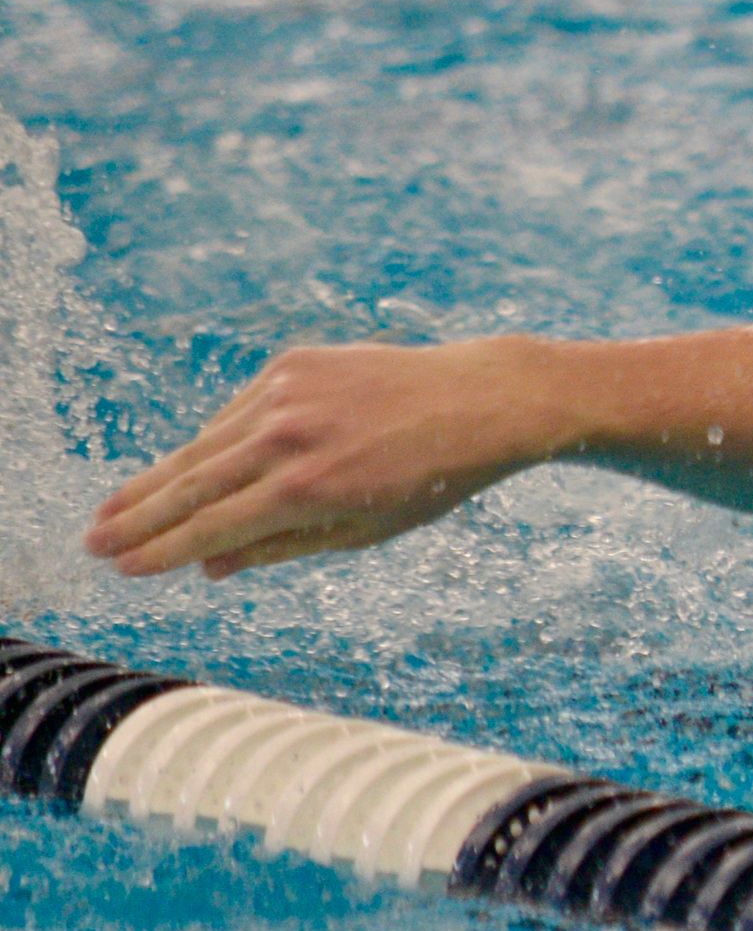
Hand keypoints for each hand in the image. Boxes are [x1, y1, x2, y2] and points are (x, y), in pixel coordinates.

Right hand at [84, 339, 569, 578]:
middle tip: (94, 542)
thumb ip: (281, 546)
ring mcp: (286, 393)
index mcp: (308, 489)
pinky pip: (237, 412)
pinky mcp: (292, 363)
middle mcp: (288, 437)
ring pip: (205, 444)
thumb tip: (208, 566)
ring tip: (119, 510)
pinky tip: (187, 468)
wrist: (480, 400)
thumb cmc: (429, 478)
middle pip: (192, 484)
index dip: (161, 551)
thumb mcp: (362, 529)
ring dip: (159, 479)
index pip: (213, 527)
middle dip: (138, 517)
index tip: (123, 567)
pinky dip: (213, 441)